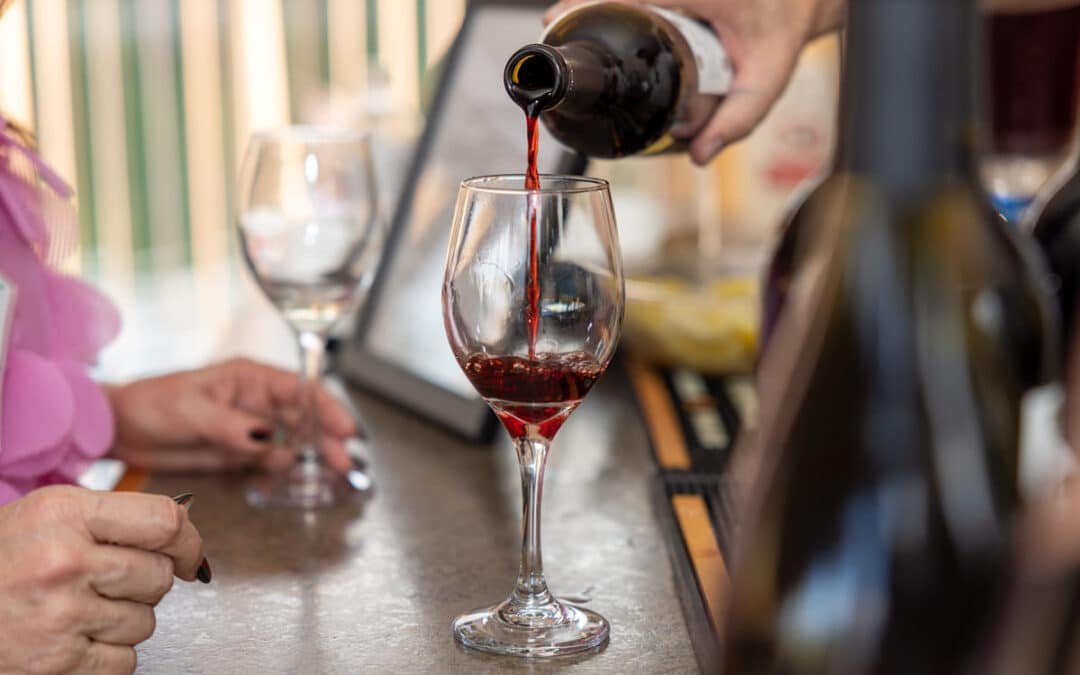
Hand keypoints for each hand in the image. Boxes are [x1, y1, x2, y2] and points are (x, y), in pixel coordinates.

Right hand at [0, 486, 203, 673]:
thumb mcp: (46, 517)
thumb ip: (112, 519)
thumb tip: (181, 532)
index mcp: (64, 514)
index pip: (164, 521)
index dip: (188, 540)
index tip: (189, 553)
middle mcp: (64, 562)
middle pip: (159, 575)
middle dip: (146, 583)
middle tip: (109, 583)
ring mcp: (60, 615)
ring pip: (145, 620)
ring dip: (124, 620)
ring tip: (79, 610)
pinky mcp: (57, 664)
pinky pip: (124, 660)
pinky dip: (109, 655)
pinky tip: (74, 639)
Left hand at [106, 358, 357, 473]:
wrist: (121, 431)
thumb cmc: (151, 404)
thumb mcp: (191, 410)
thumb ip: (231, 425)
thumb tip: (267, 437)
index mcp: (249, 379)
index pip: (299, 389)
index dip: (326, 407)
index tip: (345, 429)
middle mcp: (256, 402)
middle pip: (303, 418)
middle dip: (326, 438)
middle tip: (343, 462)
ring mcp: (249, 428)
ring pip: (291, 441)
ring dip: (309, 456)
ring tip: (326, 475)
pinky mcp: (238, 452)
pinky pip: (269, 461)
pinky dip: (282, 470)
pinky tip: (289, 479)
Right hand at [544, 0, 844, 163]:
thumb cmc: (783, 30)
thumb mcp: (768, 78)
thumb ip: (738, 120)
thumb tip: (698, 156)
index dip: (589, 3)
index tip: (559, 19)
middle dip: (584, 6)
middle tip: (564, 35)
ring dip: (597, 3)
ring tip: (576, 28)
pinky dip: (613, 2)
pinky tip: (598, 17)